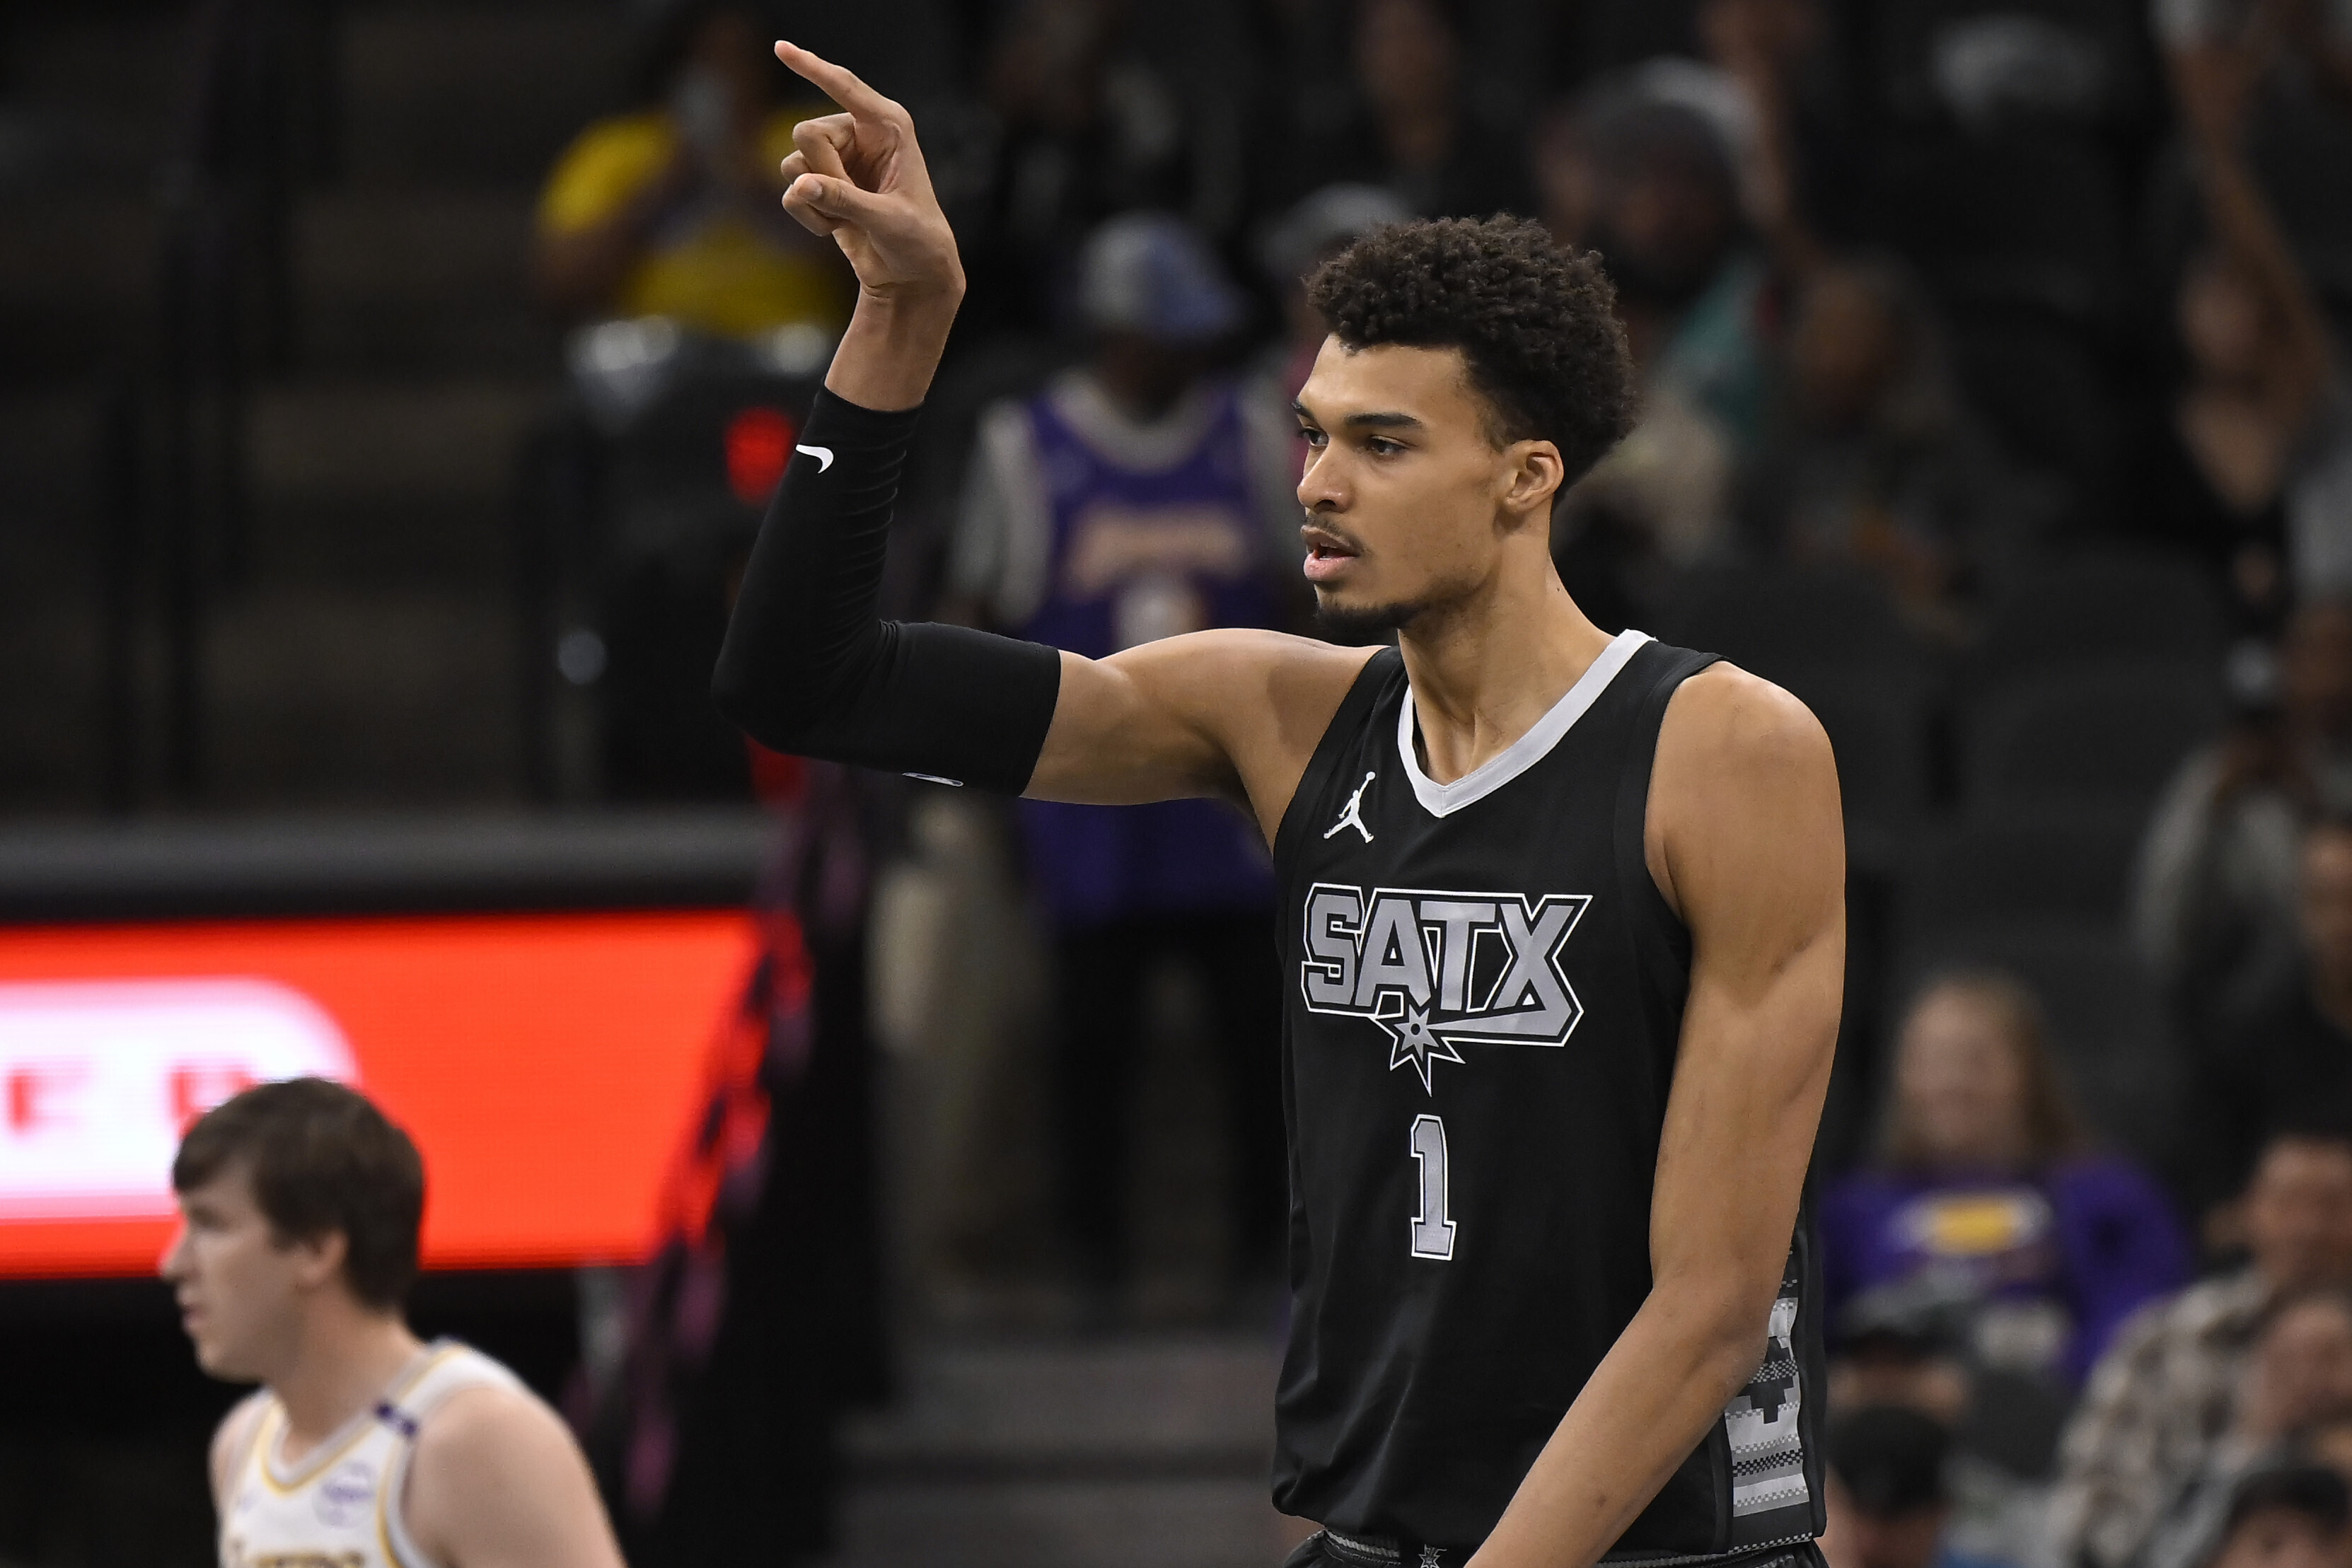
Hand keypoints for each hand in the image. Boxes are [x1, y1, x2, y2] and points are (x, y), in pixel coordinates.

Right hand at [773, 41, 963, 304]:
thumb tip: (799, 187)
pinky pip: (792, 191)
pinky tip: (836, 228)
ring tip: (848, 219)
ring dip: (815, 201)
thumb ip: (844, 201)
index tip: (780, 48)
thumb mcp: (887, 220)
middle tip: (855, 202)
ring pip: (793, 163)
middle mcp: (859, 133)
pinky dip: (809, 216)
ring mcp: (837, 157)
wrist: (911, 274)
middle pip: (806, 133)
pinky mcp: (821, 182)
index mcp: (888, 124)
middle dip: (823, 173)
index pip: (844, 85)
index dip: (811, 67)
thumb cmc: (916, 241)